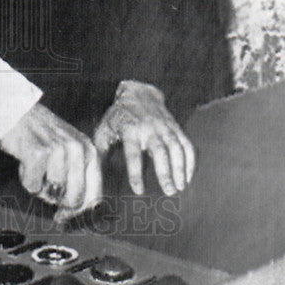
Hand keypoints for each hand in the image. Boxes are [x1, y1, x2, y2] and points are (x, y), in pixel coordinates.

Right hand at [0, 103, 101, 221]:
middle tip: (44, 181)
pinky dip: (26, 178)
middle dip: (56, 198)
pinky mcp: (39, 153)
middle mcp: (78, 149)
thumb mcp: (69, 154)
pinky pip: (32, 186)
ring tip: (34, 165)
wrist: (17, 113)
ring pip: (52, 194)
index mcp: (90, 151)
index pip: (94, 196)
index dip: (79, 213)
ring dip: (39, 185)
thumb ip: (77, 181)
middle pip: (74, 200)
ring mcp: (59, 150)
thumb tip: (72, 216)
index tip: (63, 217)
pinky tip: (25, 160)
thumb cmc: (42, 138)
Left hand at [93, 80, 194, 196]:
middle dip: (165, 172)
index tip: (139, 190)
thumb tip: (95, 171)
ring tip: (180, 187)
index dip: (135, 172)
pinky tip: (188, 176)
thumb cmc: (119, 115)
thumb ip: (101, 149)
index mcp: (129, 129)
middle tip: (169, 192)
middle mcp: (149, 127)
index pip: (132, 153)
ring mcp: (164, 126)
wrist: (138, 93)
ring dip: (180, 168)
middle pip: (160, 151)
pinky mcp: (175, 127)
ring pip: (176, 147)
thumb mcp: (105, 127)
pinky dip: (189, 160)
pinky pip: (186, 143)